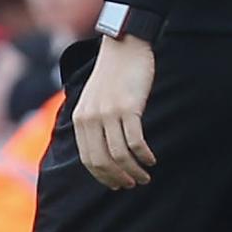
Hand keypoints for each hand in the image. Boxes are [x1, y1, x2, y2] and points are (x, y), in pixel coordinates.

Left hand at [73, 33, 156, 189]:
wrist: (123, 47)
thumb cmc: (112, 74)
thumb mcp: (93, 99)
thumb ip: (93, 122)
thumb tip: (103, 151)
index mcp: (80, 118)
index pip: (88, 158)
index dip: (102, 176)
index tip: (116, 184)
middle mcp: (91, 118)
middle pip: (103, 161)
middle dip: (118, 178)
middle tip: (132, 184)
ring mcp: (109, 113)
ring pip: (120, 155)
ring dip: (133, 171)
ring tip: (144, 176)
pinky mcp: (128, 107)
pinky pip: (135, 141)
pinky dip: (144, 155)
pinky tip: (151, 159)